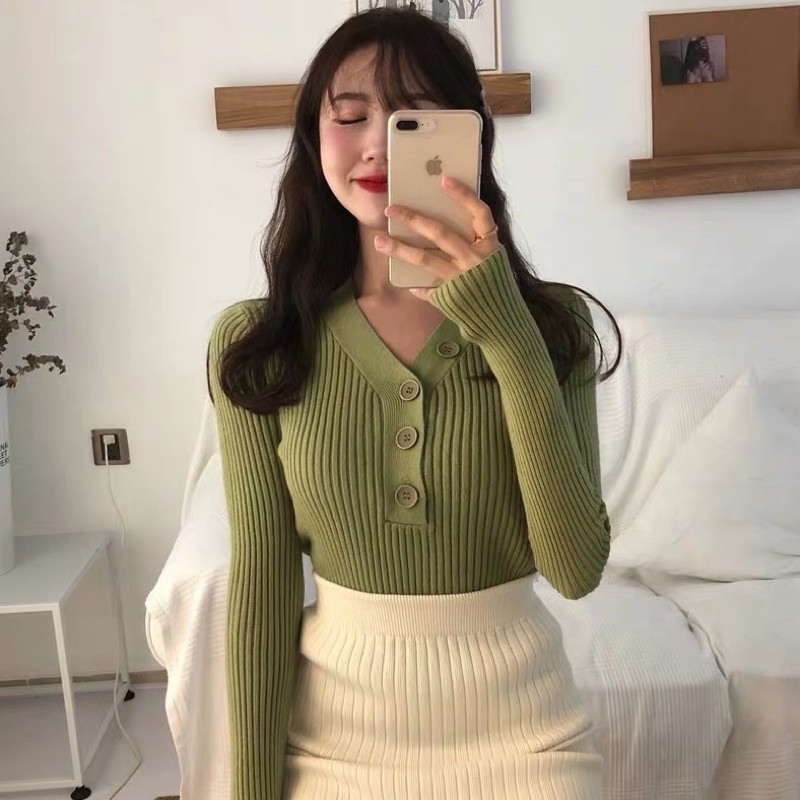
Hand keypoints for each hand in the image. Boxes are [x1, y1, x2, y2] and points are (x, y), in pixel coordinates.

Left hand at [374, 175, 501, 302]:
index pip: (479, 213)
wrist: (501, 317)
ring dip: (400, 250)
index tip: (444, 179)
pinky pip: (428, 288)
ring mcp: (462, 278)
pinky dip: (416, 286)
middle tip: (390, 209)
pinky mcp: (451, 295)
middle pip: (442, 234)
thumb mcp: (491, 255)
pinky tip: (406, 283)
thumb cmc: (494, 280)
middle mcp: (476, 259)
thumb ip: (473, 238)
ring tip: (379, 241)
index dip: (464, 196)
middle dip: (414, 220)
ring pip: (426, 259)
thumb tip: (441, 219)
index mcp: (489, 244)